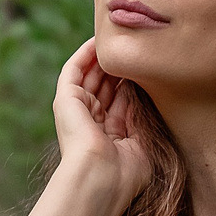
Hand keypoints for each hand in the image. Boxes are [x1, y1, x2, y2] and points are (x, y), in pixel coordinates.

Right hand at [50, 38, 153, 215]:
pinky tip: (99, 40)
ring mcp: (76, 110)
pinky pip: (73, 69)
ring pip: (90, 74)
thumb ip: (140, 115)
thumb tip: (143, 87)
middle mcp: (90, 121)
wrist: (100, 179)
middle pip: (105, 84)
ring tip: (120, 36)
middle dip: (119, 65)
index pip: (120, 99)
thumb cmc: (125, 172)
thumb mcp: (142, 140)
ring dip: (104, 56)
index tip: (150, 63)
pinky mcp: (65, 100)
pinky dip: (85, 54)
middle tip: (136, 43)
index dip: (133, 80)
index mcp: (108, 135)